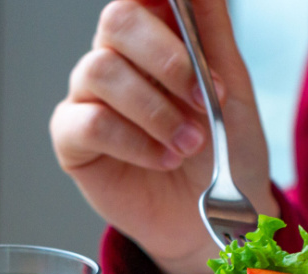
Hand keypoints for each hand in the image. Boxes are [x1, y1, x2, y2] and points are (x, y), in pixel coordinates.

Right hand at [50, 0, 276, 273]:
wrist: (217, 219)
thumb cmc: (224, 153)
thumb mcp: (235, 90)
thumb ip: (213, 32)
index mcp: (158, 36)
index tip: (175, 3)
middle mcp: (118, 57)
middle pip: (117, 20)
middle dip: (166, 57)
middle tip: (203, 98)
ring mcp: (90, 96)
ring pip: (101, 71)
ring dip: (156, 111)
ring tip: (191, 143)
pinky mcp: (73, 139)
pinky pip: (90, 123)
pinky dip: (135, 142)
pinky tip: (163, 159)